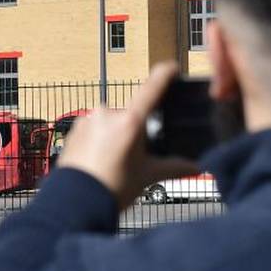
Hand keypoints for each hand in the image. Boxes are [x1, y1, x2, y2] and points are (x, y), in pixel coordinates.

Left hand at [57, 63, 199, 209]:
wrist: (74, 202)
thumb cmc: (113, 188)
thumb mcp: (148, 176)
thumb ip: (174, 167)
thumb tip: (196, 167)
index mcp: (129, 120)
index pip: (152, 86)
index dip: (165, 74)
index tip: (173, 68)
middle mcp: (107, 114)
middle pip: (131, 114)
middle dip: (137, 130)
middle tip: (137, 154)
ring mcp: (87, 121)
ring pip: (111, 123)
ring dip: (117, 136)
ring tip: (116, 163)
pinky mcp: (74, 131)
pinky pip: (94, 131)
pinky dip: (100, 142)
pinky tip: (101, 161)